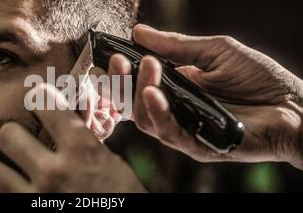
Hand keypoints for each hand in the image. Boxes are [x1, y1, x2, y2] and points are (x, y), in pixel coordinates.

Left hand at [0, 84, 145, 191]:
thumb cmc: (122, 199)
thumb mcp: (112, 165)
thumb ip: (83, 143)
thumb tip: (63, 121)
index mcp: (82, 151)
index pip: (45, 102)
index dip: (39, 97)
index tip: (37, 99)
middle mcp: (54, 172)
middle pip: (7, 134)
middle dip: (14, 136)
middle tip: (21, 143)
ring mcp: (35, 200)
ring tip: (11, 173)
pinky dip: (5, 192)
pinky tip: (18, 191)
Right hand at [109, 24, 302, 169]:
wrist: (293, 105)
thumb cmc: (258, 78)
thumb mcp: (215, 51)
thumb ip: (177, 45)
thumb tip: (140, 32)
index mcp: (176, 87)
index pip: (139, 82)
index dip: (123, 71)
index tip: (115, 53)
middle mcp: (175, 110)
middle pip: (135, 103)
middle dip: (122, 82)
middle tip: (119, 61)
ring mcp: (185, 129)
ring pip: (147, 120)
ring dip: (140, 94)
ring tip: (147, 69)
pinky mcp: (198, 146)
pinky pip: (170, 134)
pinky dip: (159, 114)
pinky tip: (154, 94)